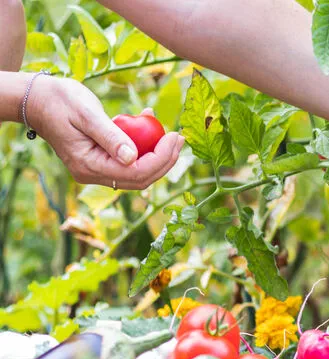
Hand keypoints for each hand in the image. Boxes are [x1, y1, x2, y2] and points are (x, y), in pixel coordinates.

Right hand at [28, 76, 183, 189]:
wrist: (37, 99)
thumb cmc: (59, 100)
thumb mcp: (87, 114)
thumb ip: (111, 136)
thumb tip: (133, 158)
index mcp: (89, 166)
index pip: (135, 173)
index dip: (161, 159)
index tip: (175, 137)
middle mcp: (93, 174)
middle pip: (140, 178)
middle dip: (165, 160)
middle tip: (179, 138)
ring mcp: (97, 170)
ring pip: (137, 172)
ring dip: (157, 154)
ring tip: (169, 132)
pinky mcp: (101, 161)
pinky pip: (129, 160)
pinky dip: (143, 146)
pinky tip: (148, 122)